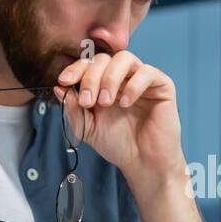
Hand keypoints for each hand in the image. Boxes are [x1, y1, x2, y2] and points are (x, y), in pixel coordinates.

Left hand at [54, 51, 184, 184]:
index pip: (88, 65)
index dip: (75, 69)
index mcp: (104, 84)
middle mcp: (123, 78)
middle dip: (90, 78)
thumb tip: (59, 88)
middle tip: (87, 101)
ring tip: (105, 102)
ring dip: (109, 78)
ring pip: (124, 58)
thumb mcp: (87, 128)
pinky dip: (133, 85)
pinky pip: (147, 72)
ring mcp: (142, 79)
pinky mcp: (161, 86)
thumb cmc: (117, 144)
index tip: (64, 81)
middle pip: (103, 59)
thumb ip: (73, 109)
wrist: (142, 162)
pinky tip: (125, 103)